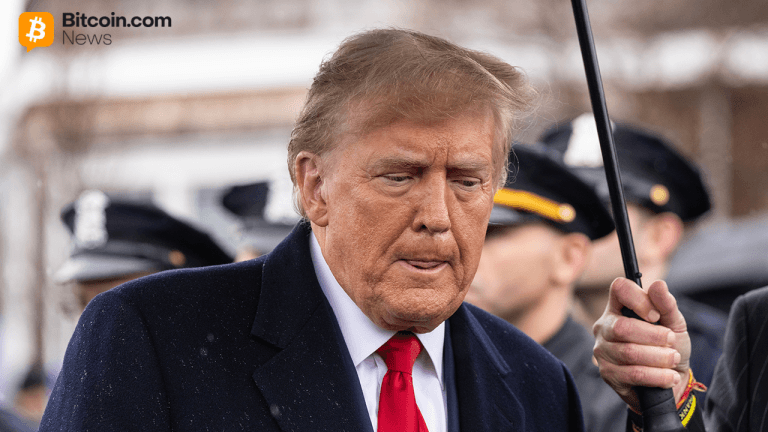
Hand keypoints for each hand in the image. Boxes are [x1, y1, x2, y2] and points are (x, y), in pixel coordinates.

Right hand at [592, 277, 690, 409]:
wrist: (673, 381)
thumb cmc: (670, 347)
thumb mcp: (675, 323)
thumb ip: (666, 304)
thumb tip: (658, 284)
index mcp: (618, 307)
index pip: (619, 289)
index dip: (639, 299)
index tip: (656, 316)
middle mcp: (605, 327)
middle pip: (622, 327)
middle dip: (654, 337)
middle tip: (671, 342)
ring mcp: (602, 350)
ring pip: (629, 352)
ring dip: (659, 358)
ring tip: (673, 359)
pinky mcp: (607, 374)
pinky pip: (632, 374)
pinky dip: (657, 376)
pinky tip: (668, 376)